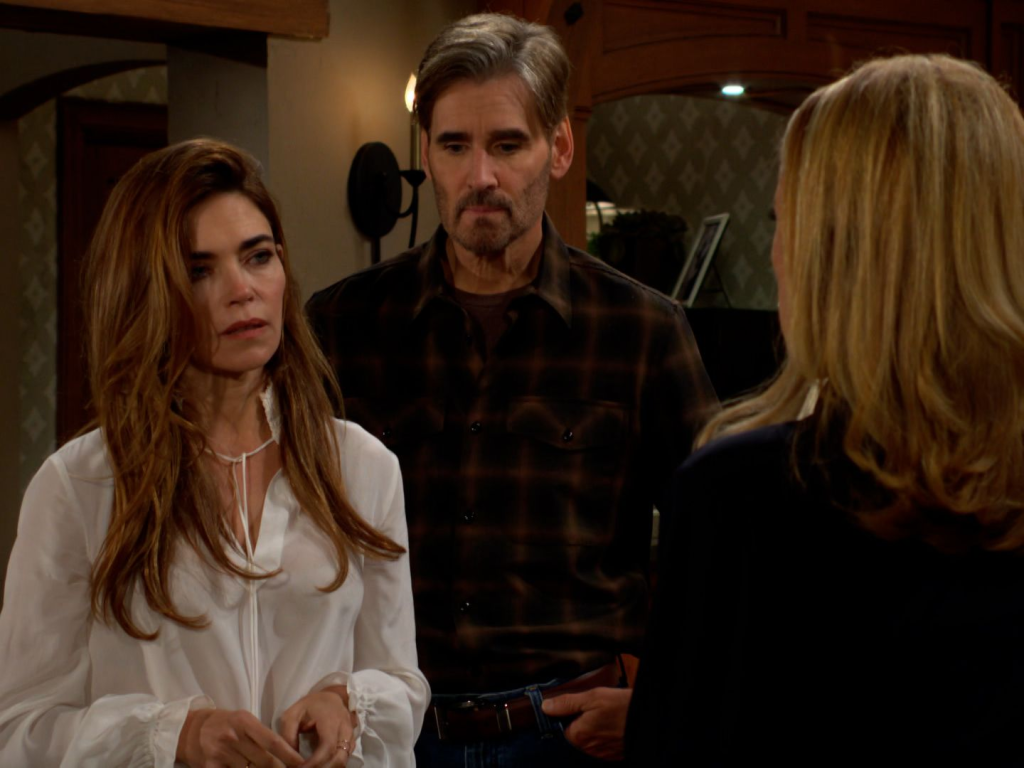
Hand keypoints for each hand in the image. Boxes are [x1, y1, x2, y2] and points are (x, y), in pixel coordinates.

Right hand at [177, 708, 303, 767]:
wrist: (190, 731)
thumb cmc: (224, 724)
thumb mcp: (243, 720)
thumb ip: (261, 735)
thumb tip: (284, 753)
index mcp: (245, 722)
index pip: (272, 741)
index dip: (289, 755)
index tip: (302, 763)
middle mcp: (233, 738)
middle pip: (264, 761)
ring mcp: (221, 754)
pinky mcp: (210, 767)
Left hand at [279, 686, 358, 767]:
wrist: (330, 698)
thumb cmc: (310, 706)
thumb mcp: (292, 715)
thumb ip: (289, 735)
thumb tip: (290, 758)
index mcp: (330, 720)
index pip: (327, 747)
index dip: (315, 762)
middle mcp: (344, 729)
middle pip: (340, 759)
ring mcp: (351, 736)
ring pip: (344, 761)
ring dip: (330, 767)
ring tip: (313, 767)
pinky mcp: (352, 742)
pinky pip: (345, 758)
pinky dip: (334, 765)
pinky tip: (321, 765)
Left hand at [541, 686, 631, 760]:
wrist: (647, 720)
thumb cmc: (622, 707)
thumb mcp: (592, 697)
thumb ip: (567, 703)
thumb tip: (546, 706)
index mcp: (579, 735)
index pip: (562, 727)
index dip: (568, 715)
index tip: (577, 707)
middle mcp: (588, 749)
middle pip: (576, 734)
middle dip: (582, 722)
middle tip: (596, 709)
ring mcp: (602, 754)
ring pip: (589, 740)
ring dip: (594, 729)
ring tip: (607, 716)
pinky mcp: (613, 756)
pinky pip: (602, 746)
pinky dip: (605, 736)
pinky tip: (613, 725)